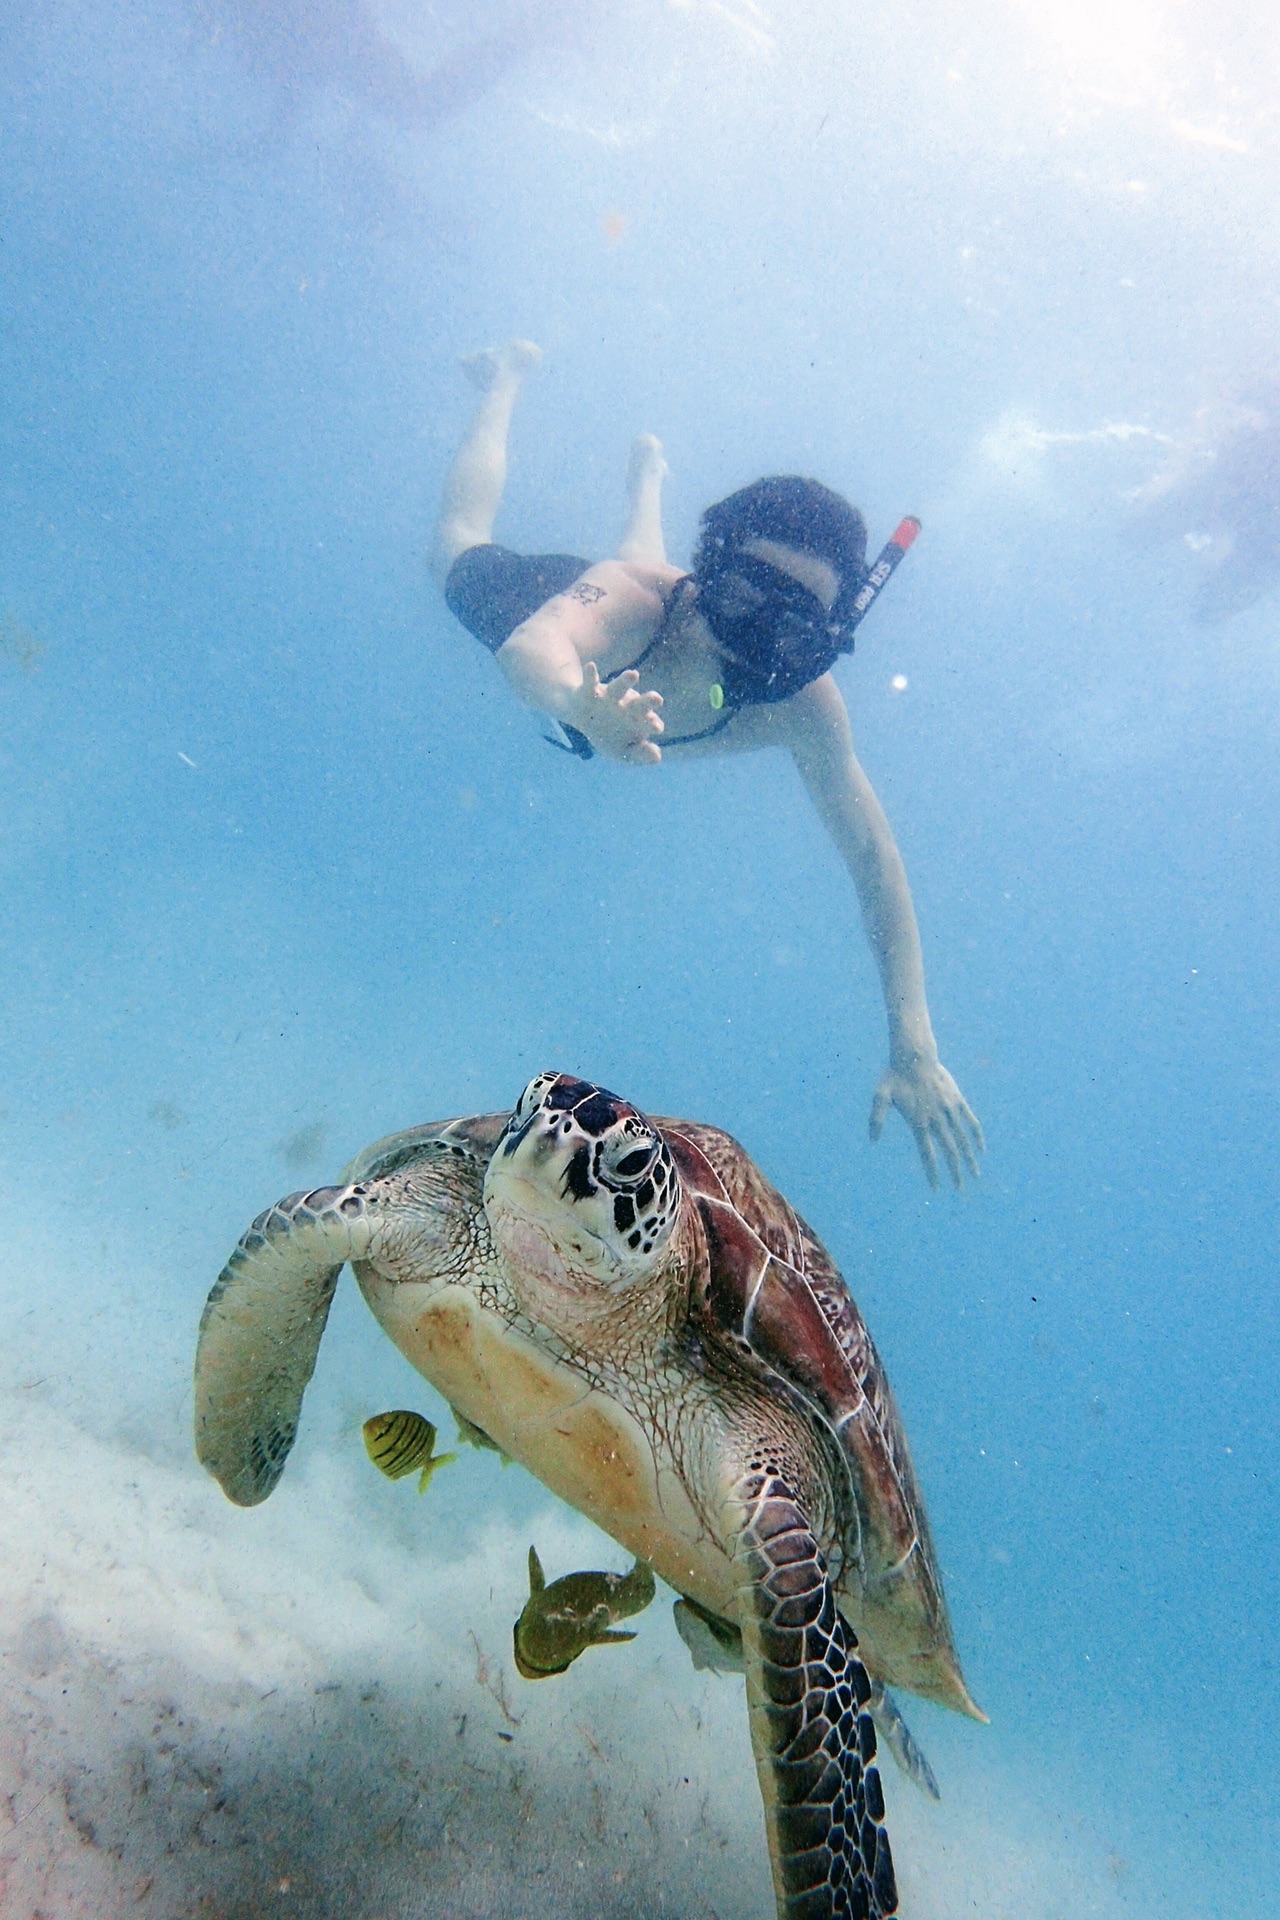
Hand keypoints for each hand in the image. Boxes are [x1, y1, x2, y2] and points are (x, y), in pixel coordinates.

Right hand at [568, 663, 664, 763]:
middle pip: (640, 703)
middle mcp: (627, 705)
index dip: (652, 724)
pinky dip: (590, 674)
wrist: (583, 716)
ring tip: (634, 674)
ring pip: (619, 687)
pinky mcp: (589, 691)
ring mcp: (609, 696)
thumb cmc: (610, 734)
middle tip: (658, 699)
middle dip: (648, 701)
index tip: (656, 726)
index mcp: (638, 719)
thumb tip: (657, 757)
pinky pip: (589, 681)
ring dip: (625, 681)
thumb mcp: (624, 751)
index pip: (649, 722)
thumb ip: (640, 754)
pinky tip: (591, 665)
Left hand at [870, 1055, 984, 1189]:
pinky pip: (970, 1121)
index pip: (927, 1155)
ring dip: (968, 1159)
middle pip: (948, 1152)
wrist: (914, 1055)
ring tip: (975, 1175)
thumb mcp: (880, 1096)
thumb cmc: (894, 1076)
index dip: (932, 1173)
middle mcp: (935, 1119)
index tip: (936, 1189)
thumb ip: (877, 1119)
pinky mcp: (957, 1100)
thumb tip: (873, 1141)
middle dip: (954, 1172)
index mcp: (917, 1122)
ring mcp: (949, 1110)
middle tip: (959, 1189)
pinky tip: (981, 1150)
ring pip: (962, 1139)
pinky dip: (977, 1136)